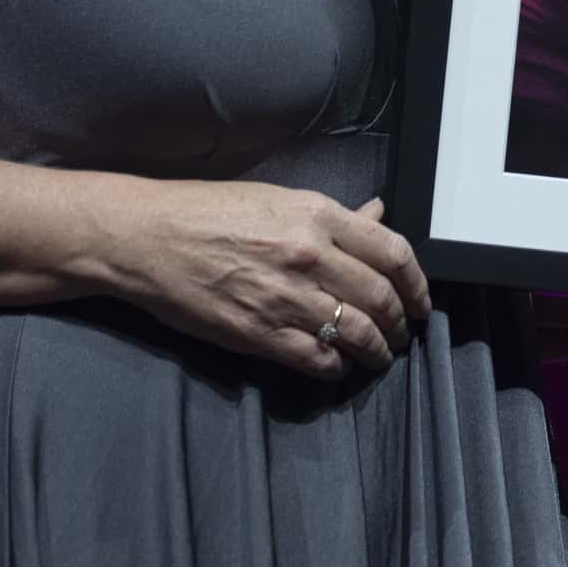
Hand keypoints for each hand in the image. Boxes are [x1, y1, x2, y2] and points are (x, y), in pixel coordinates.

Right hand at [109, 180, 430, 379]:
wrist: (147, 238)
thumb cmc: (209, 212)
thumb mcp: (279, 199)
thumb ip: (334, 216)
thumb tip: (378, 215)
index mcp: (317, 215)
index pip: (393, 252)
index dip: (417, 283)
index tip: (420, 300)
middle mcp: (308, 255)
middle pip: (380, 297)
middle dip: (399, 323)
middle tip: (402, 334)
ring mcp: (284, 296)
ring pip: (356, 333)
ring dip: (376, 350)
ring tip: (379, 356)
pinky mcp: (258, 333)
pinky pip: (316, 358)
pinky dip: (336, 367)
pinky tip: (338, 366)